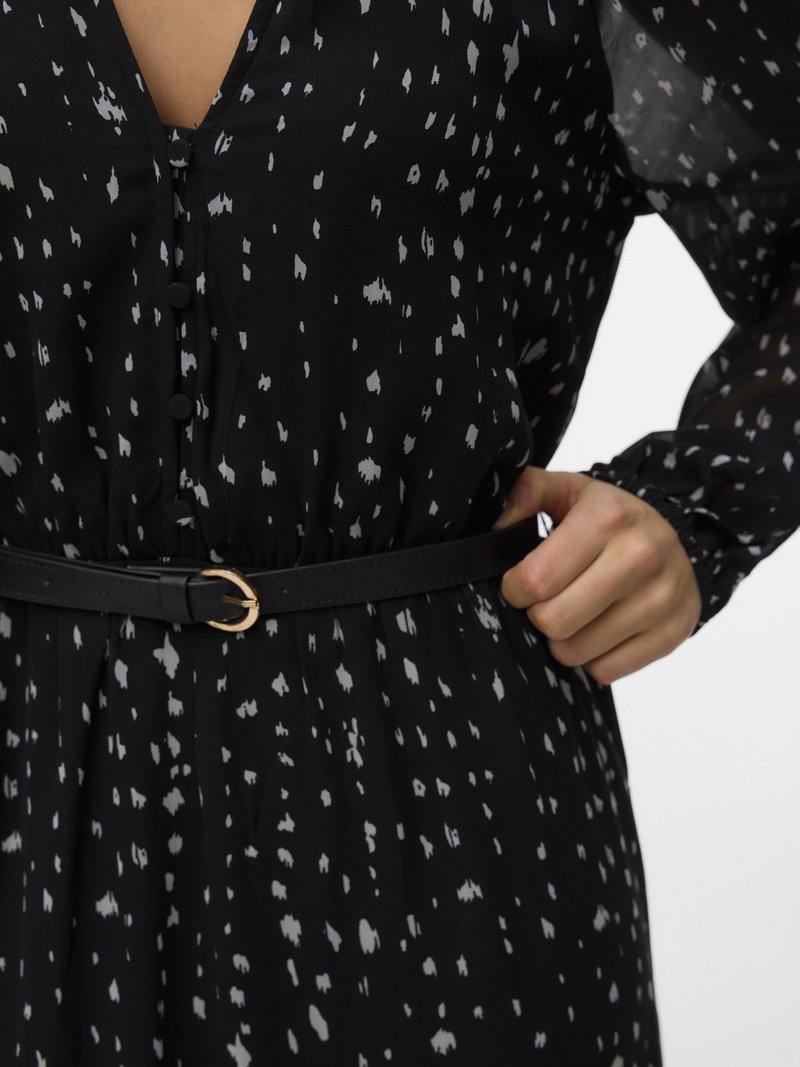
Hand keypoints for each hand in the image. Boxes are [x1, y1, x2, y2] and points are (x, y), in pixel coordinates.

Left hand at [491, 465, 702, 684]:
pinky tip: (599, 630)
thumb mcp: (570, 491)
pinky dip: (593, 658)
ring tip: (573, 615)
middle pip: (553, 621)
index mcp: (607, 517)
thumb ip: (527, 492)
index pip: (536, 579)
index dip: (515, 589)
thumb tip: (498, 526)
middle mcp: (640, 556)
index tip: (521, 584)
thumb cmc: (611, 520)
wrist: (677, 539)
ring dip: (563, 640)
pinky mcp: (672, 633)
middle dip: (537, 616)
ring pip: (575, 652)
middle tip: (546, 602)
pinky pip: (605, 671)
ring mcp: (660, 598)